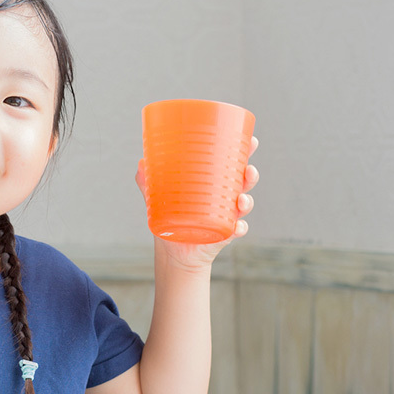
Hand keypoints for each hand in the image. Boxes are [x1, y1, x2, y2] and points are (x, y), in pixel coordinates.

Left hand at [135, 136, 259, 270]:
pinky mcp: (223, 235)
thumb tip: (141, 164)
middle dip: (250, 174)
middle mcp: (224, 198)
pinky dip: (239, 229)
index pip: (232, 164)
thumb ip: (148, 182)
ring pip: (244, 205)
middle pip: (244, 182)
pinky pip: (237, 231)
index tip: (252, 141)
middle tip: (248, 170)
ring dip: (247, 201)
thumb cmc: (170, 219)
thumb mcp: (158, 198)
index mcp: (214, 183)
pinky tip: (237, 227)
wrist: (173, 252)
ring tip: (241, 200)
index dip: (245, 152)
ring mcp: (226, 217)